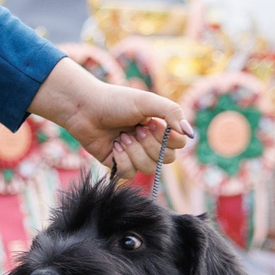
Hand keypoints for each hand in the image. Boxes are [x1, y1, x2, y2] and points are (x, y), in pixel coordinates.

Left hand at [28, 58, 192, 177]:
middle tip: (135, 129)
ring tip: (121, 136)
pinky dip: (122, 160)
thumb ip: (171, 112)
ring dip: (134, 151)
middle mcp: (149, 142)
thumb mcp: (146, 101)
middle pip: (166, 159)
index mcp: (159, 127)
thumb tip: (190, 133)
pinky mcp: (119, 164)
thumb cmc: (115, 101)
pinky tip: (114, 146)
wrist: (84, 108)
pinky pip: (130, 173)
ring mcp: (134, 154)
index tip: (152, 123)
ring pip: (148, 168)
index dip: (168, 139)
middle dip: (149, 145)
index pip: (179, 144)